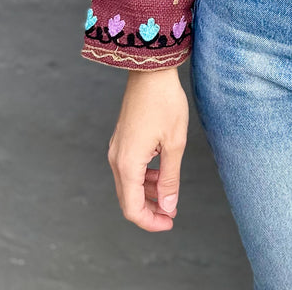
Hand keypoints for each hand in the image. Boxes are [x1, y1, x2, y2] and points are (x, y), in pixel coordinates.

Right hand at [107, 67, 188, 230]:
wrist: (151, 71)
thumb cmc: (165, 102)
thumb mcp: (174, 143)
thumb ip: (170, 178)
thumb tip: (168, 206)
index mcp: (128, 164)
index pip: (133, 209)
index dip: (151, 221)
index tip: (171, 221)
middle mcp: (116, 159)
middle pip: (128, 200)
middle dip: (150, 210)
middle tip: (172, 212)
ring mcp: (117, 149)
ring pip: (129, 185)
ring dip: (148, 194)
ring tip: (170, 193)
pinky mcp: (121, 140)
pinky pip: (129, 170)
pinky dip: (144, 178)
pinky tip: (162, 174)